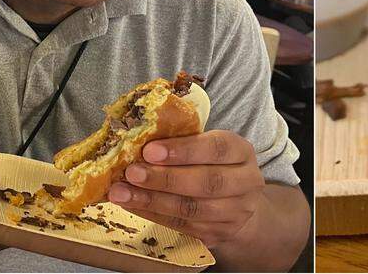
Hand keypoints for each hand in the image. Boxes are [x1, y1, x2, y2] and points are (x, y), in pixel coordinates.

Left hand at [107, 130, 265, 247]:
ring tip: (121, 192)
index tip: (150, 150)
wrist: (239, 206)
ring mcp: (234, 212)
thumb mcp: (209, 145)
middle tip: (132, 173)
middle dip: (165, 178)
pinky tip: (131, 204)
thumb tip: (140, 133)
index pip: (216, 148)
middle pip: (207, 182)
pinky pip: (181, 225)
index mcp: (242, 151)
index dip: (184, 150)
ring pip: (191, 208)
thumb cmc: (214, 165)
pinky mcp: (217, 234)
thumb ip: (184, 139)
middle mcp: (245, 182)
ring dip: (152, 200)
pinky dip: (152, 214)